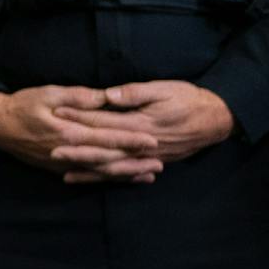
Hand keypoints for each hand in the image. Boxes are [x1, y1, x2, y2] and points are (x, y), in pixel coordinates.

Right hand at [0, 85, 163, 184]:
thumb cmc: (22, 105)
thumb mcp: (49, 93)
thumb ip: (78, 97)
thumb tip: (105, 97)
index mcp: (69, 133)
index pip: (106, 138)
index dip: (130, 139)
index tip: (152, 140)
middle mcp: (69, 153)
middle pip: (108, 160)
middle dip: (135, 161)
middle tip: (160, 161)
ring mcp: (65, 164)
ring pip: (101, 172)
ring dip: (127, 174)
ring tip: (150, 174)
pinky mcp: (60, 169)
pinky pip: (90, 176)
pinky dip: (109, 178)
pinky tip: (125, 179)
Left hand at [55, 80, 233, 170]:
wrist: (216, 119)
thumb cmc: (189, 99)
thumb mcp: (164, 89)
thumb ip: (135, 93)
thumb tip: (109, 95)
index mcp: (142, 124)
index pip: (104, 121)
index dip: (80, 117)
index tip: (58, 113)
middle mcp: (142, 145)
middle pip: (105, 148)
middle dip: (78, 149)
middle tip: (52, 148)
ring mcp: (147, 156)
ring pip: (113, 166)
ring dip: (88, 168)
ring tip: (63, 170)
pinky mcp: (151, 161)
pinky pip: (124, 173)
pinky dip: (105, 177)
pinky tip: (87, 179)